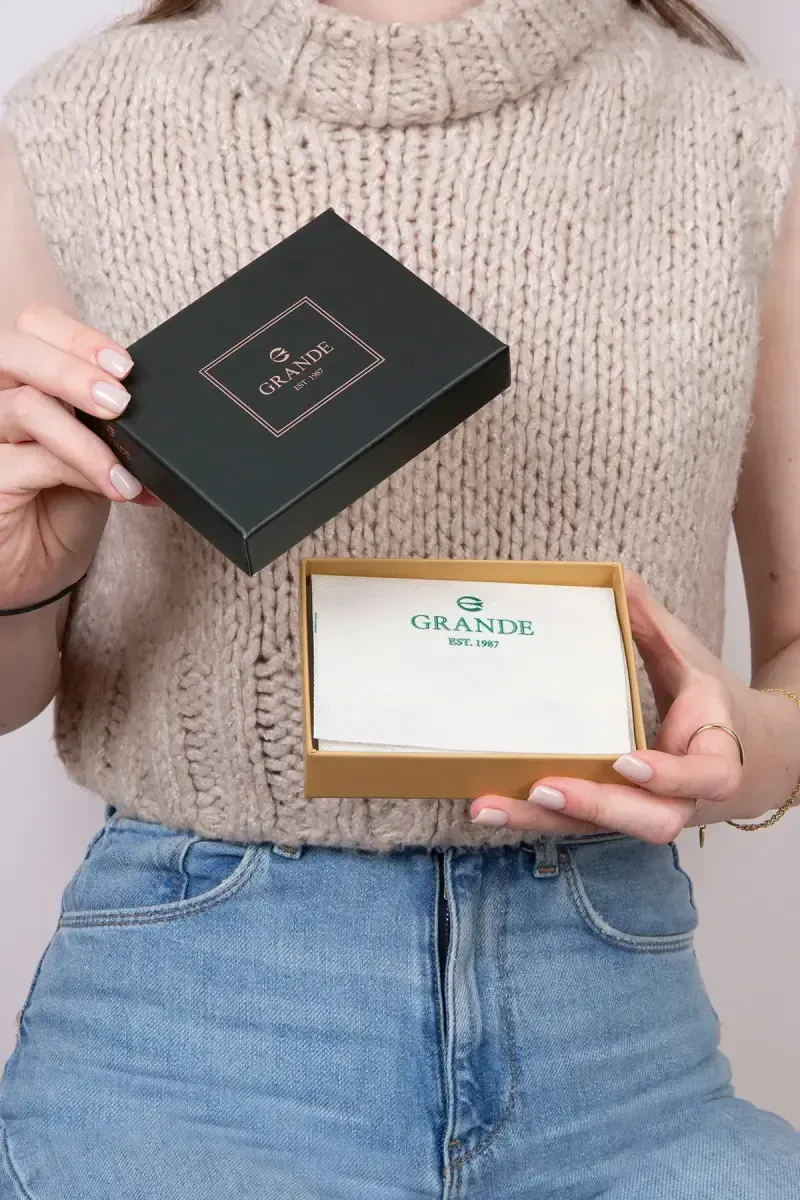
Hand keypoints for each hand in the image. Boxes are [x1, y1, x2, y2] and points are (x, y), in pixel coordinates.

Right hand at [0, 304, 157, 610]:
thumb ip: (107, 424)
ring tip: (127, 464)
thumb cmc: (58, 506)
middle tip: (120, 400)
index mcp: (19, 379)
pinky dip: (84, 469)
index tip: (124, 365)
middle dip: (74, 368)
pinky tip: (116, 487)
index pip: (33, 327)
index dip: (76, 337)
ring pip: (27, 406)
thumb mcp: (93, 455)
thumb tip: (158, 412)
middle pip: (16, 349)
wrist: (34, 570)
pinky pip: (32, 459)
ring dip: (88, 435)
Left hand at [470, 572, 786, 841]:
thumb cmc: (709, 702)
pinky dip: (535, 820)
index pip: (706, 776)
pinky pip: (579, 826)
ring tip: (489, 806)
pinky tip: (489, 805)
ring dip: (545, 823)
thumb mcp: (689, 656)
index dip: (669, 775)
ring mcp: (647, 811)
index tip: (626, 760)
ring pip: (604, 832)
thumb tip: (620, 577)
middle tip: (543, 788)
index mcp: (715, 754)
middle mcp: (684, 796)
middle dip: (595, 808)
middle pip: (651, 821)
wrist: (745, 753)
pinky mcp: (615, 817)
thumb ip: (653, 624)